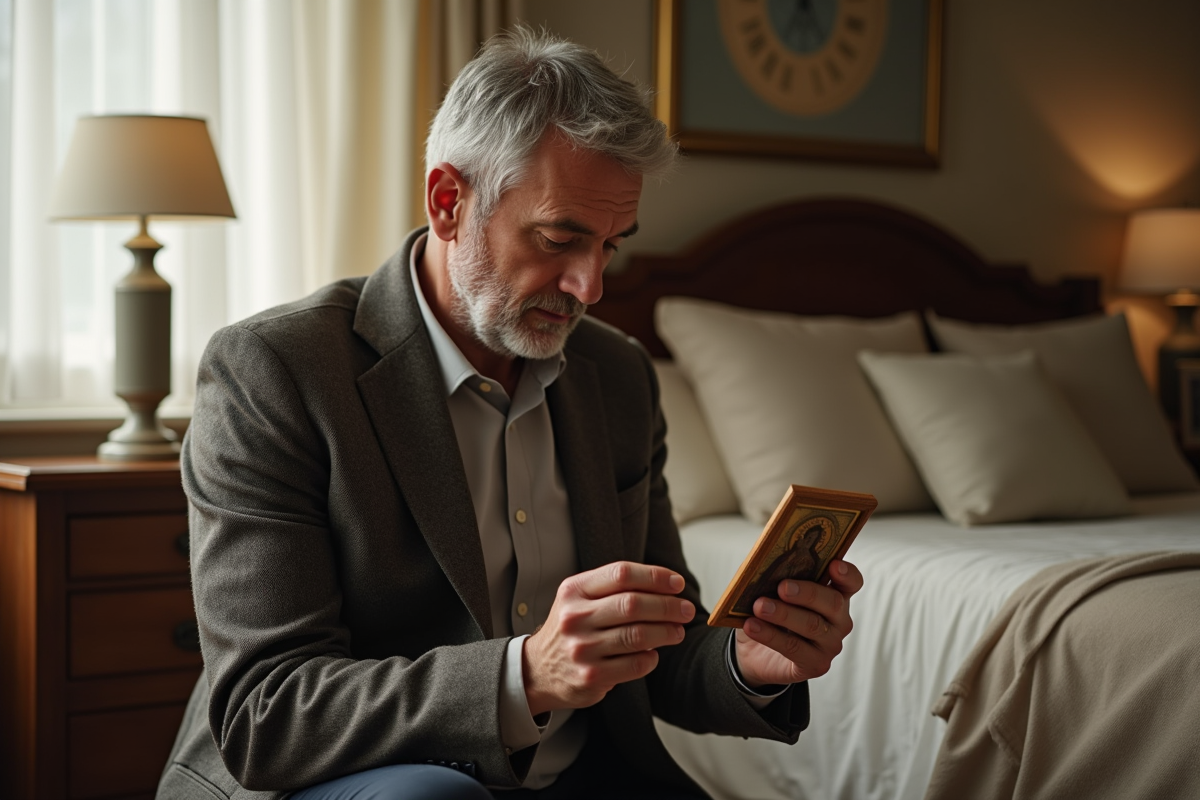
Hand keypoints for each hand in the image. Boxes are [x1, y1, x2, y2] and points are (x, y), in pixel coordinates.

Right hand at [522, 561, 695, 716]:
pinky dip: (651, 657)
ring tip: (678, 631)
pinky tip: (654, 653)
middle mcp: (575, 617)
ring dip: (666, 632)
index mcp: (574, 590)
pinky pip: (635, 664)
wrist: (537, 670)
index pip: (621, 574)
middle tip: (686, 609)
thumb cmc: (572, 627)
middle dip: (668, 606)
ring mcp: (582, 649)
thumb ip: (614, 588)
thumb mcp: (580, 599)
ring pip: (638, 635)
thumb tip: (668, 584)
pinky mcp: (591, 676)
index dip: (655, 576)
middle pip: (633, 604)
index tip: (677, 583)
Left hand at [733, 560, 862, 688]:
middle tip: (782, 587)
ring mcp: (830, 644)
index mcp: (834, 595)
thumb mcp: (773, 593)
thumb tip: (764, 567)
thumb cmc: (770, 613)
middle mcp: (839, 620)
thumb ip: (778, 579)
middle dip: (807, 593)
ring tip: (760, 606)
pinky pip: (794, 648)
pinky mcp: (816, 665)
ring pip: (812, 625)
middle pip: (833, 603)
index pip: (851, 582)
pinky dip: (770, 635)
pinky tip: (752, 626)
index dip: (846, 573)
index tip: (833, 565)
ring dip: (784, 614)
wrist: (754, 651)